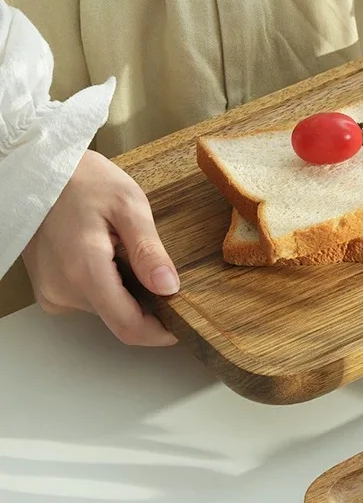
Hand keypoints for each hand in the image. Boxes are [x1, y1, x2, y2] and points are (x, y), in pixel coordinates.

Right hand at [22, 150, 178, 345]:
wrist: (39, 170)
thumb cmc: (84, 180)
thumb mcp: (129, 205)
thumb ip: (149, 250)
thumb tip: (169, 287)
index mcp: (84, 271)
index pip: (128, 326)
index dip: (160, 332)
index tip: (183, 323)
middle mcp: (63, 290)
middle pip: (119, 318)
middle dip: (148, 305)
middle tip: (162, 271)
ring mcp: (52, 292)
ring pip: (106, 309)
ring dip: (128, 292)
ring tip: (129, 252)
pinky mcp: (49, 288)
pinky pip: (89, 299)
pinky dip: (109, 285)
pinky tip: (110, 255)